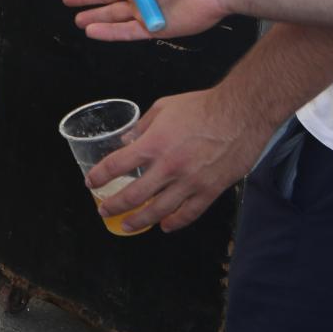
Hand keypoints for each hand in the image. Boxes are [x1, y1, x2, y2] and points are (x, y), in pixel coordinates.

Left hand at [84, 88, 272, 232]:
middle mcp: (168, 167)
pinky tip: (165, 226)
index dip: (99, 177)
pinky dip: (175, 223)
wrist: (241, 113)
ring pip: (158, 211)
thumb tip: (127, 140)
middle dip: (113, 206)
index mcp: (153, 144)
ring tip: (126, 225)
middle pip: (133, 196)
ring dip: (139, 221)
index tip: (91, 182)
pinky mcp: (210, 190)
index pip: (116, 165)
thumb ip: (143, 126)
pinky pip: (189, 213)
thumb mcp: (164, 107)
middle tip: (104, 211)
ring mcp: (190, 182)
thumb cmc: (203, 106)